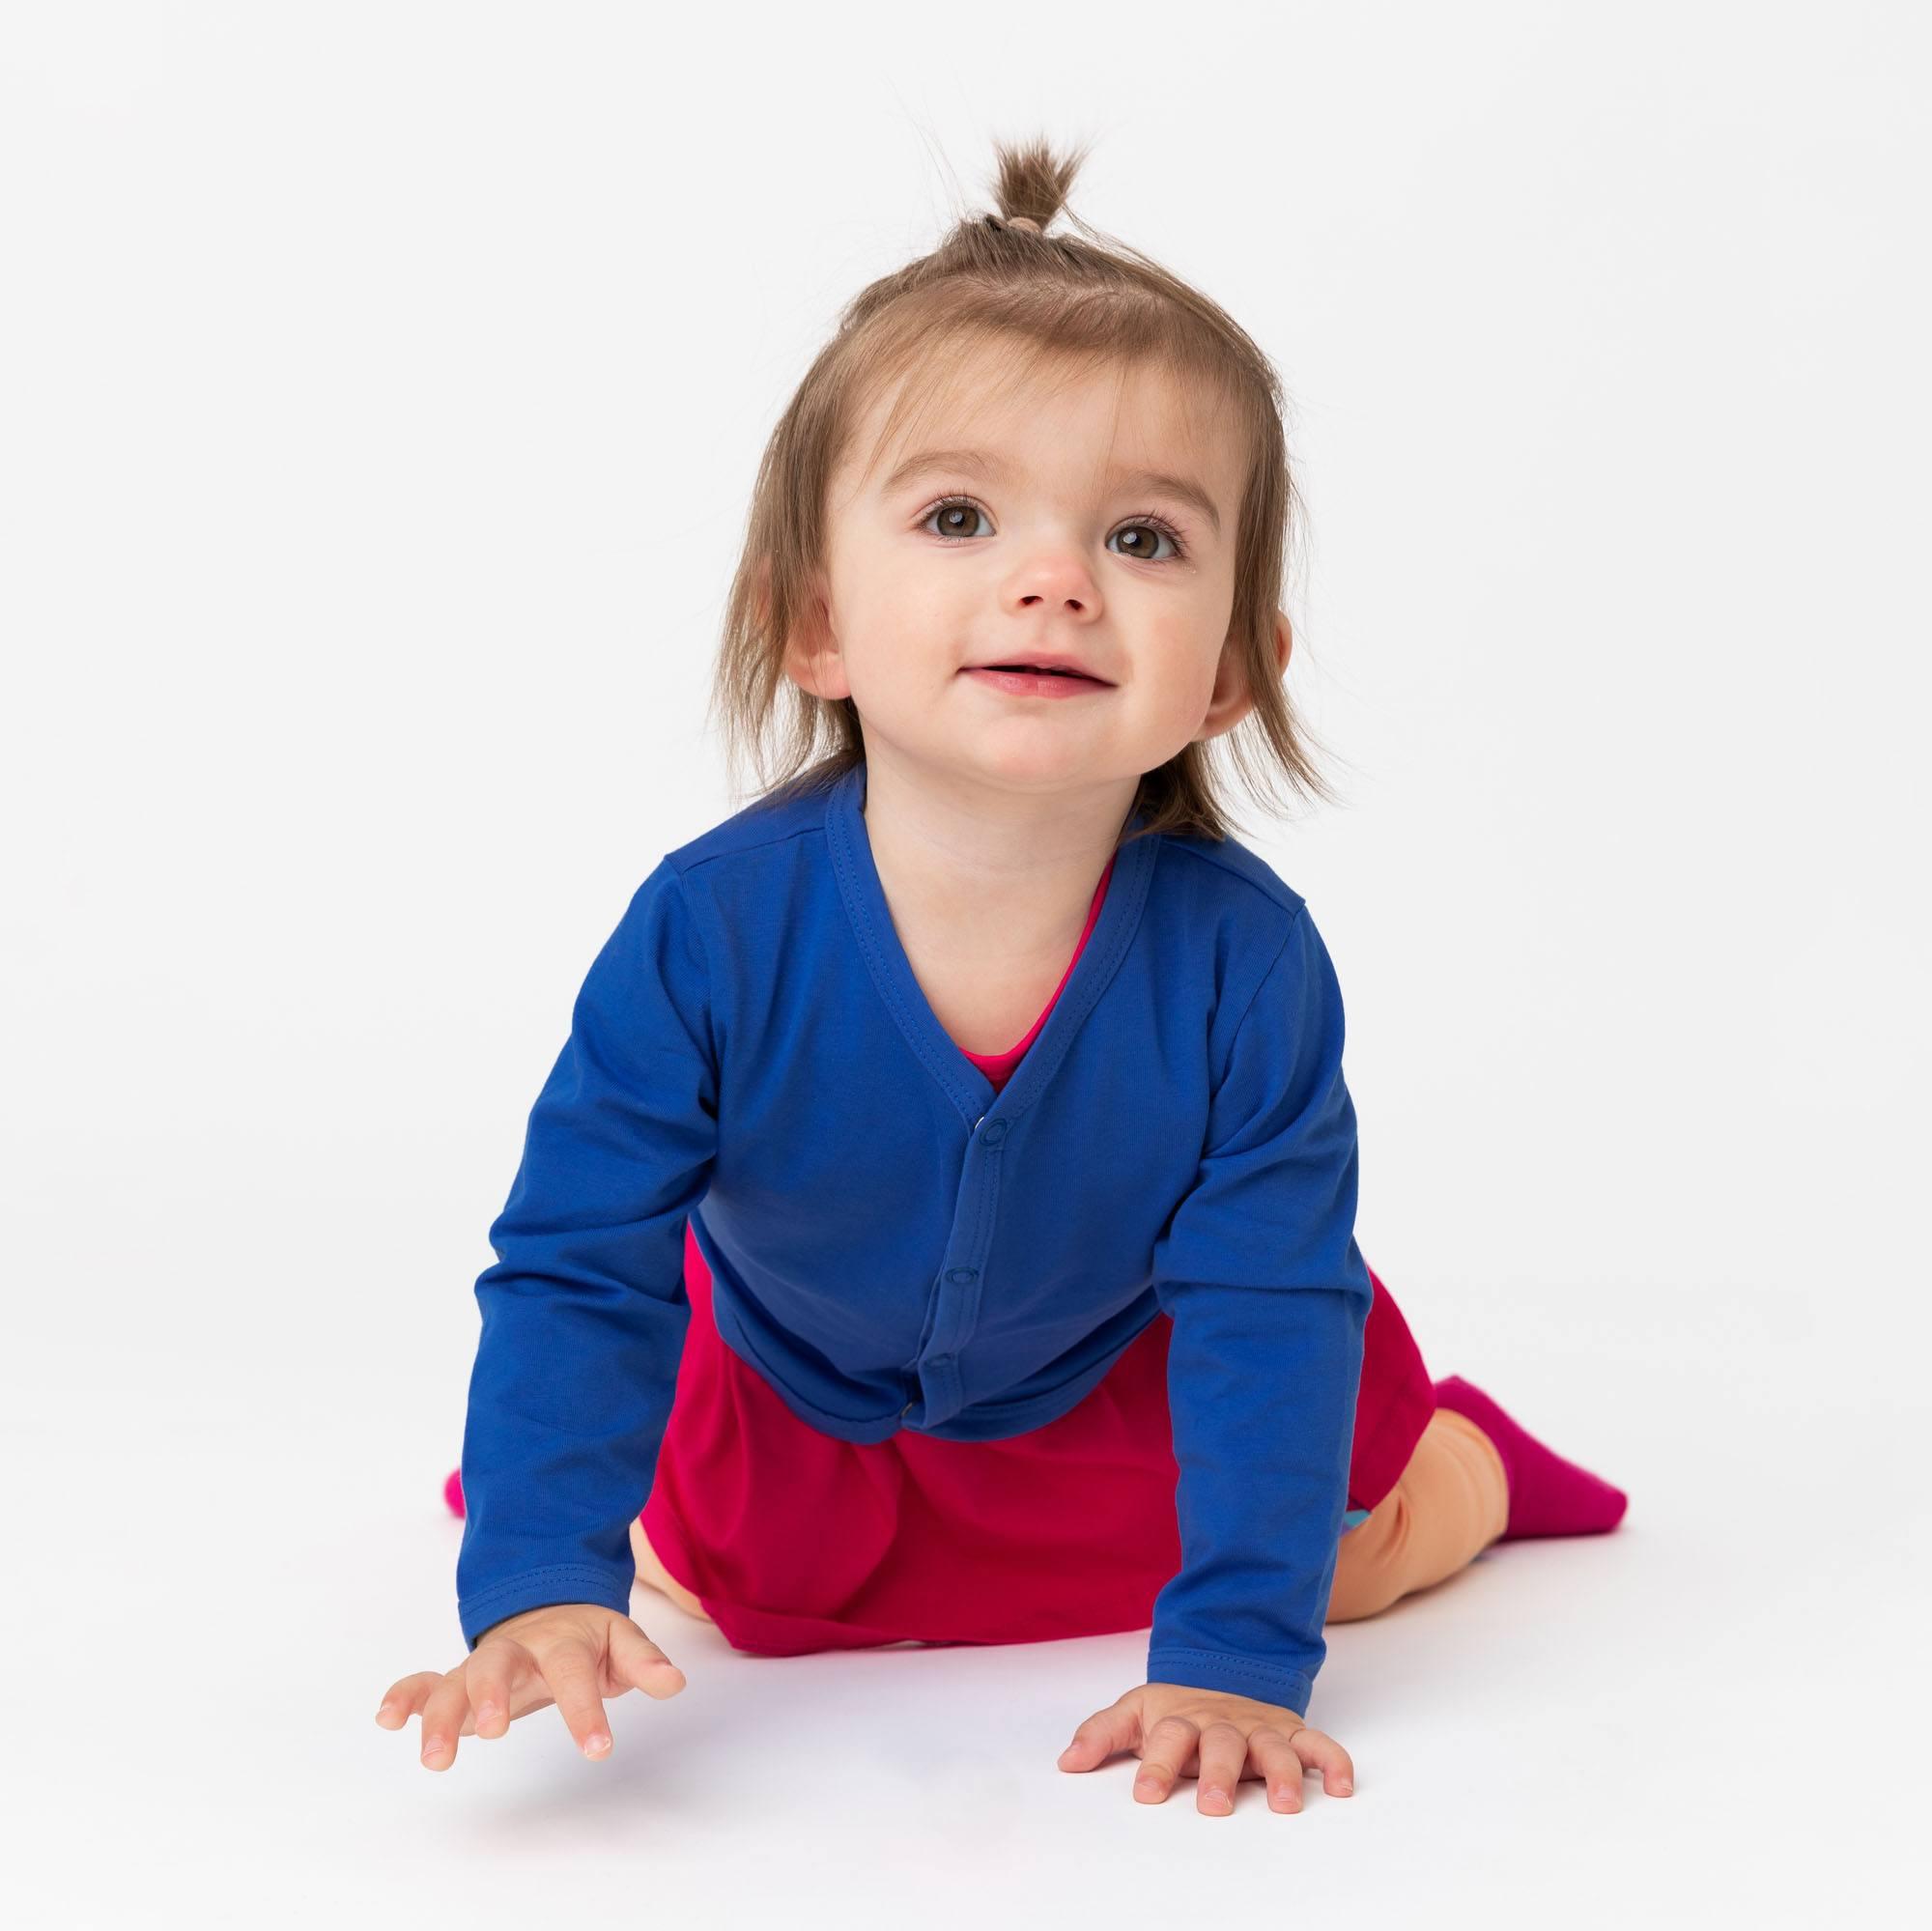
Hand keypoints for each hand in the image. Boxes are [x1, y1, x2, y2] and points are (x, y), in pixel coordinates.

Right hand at [374, 1602, 685, 1770]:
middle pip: (498, 1665)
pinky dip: (403, 1696)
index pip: (573, 1673)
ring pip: (454, 1682)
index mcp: (561, 1642)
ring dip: (440, 1715)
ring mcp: (482, 1665)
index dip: (585, 1709)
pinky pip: (423, 1683)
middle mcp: (516, 1651)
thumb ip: (643, 1661)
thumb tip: (674, 1683)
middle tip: (496, 1730)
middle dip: (494, 1695)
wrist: (548, 1606)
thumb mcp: (620, 1641)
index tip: (598, 1749)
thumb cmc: (587, 1636)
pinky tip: (387, 1718)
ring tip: (434, 1758)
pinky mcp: (456, 1681)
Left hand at [1056, 1680, 1355, 1814]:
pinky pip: (1319, 1744)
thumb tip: (1066, 1762)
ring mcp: (1259, 1728)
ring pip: (1274, 1747)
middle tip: (1215, 1805)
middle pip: (1221, 1744)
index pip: (1166, 1739)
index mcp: (1181, 1720)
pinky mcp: (1291, 1731)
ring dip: (1283, 1773)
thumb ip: (1102, 1735)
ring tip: (1287, 1804)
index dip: (1156, 1765)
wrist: (1221, 1667)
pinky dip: (1334, 1761)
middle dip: (1220, 1774)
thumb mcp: (1135, 1712)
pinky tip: (1343, 1787)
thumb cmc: (1175, 1708)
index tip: (1145, 1794)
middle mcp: (1222, 1724)